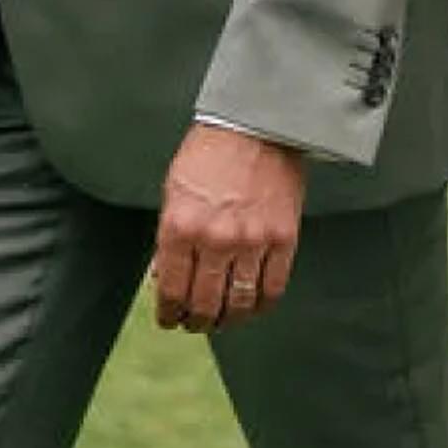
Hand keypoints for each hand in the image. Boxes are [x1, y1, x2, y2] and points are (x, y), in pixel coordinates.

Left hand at [153, 121, 305, 332]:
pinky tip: (253, 306)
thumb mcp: (174, 191)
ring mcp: (252, 241)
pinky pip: (273, 288)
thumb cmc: (210, 152)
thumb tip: (164, 275)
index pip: (172, 290)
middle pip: (205, 304)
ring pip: (239, 303)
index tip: (170, 318)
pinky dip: (261, 305)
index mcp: (180, 226)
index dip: (169, 313)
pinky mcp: (283, 238)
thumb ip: (168, 237)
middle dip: (197, 321)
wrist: (256, 123)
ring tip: (223, 319)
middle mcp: (215, 239)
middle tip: (195, 323)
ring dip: (229, 319)